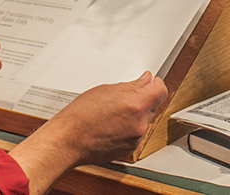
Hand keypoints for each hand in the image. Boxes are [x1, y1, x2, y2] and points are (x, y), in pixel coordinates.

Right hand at [10, 72, 168, 194]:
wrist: (69, 140)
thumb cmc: (81, 115)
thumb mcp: (106, 90)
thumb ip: (132, 85)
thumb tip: (145, 81)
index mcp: (135, 104)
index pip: (161, 90)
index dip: (155, 84)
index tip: (150, 82)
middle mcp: (140, 123)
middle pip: (154, 105)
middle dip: (144, 99)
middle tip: (126, 96)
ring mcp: (136, 138)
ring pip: (145, 119)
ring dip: (137, 114)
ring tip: (115, 112)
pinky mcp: (130, 148)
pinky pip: (137, 133)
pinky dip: (130, 127)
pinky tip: (113, 124)